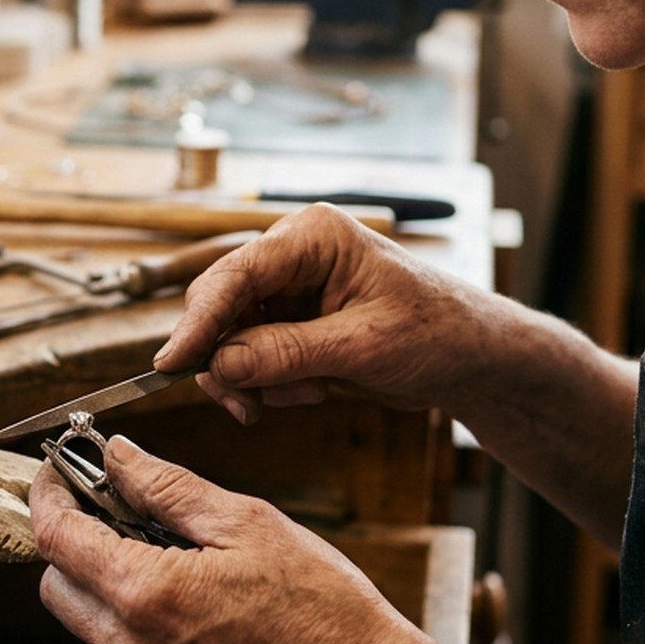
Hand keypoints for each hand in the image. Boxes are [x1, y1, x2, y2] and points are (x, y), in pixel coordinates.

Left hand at [30, 435, 459, 643]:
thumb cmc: (324, 611)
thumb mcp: (246, 524)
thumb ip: (168, 488)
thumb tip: (118, 457)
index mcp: (148, 595)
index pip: (55, 537)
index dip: (49, 493)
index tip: (61, 467)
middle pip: (56, 583)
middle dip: (72, 538)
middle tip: (115, 504)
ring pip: (86, 616)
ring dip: (103, 574)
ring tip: (163, 544)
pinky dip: (132, 608)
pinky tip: (185, 585)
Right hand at [155, 203, 515, 423]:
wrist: (473, 358)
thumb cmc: (437, 333)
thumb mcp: (362, 347)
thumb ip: (286, 353)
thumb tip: (220, 365)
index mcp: (312, 236)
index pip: (235, 274)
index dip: (199, 321)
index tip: (171, 363)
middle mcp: (292, 254)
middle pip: (222, 305)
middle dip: (227, 359)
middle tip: (242, 407)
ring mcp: (289, 288)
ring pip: (231, 336)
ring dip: (254, 377)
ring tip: (307, 394)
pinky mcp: (291, 320)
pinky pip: (252, 354)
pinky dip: (270, 383)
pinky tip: (312, 389)